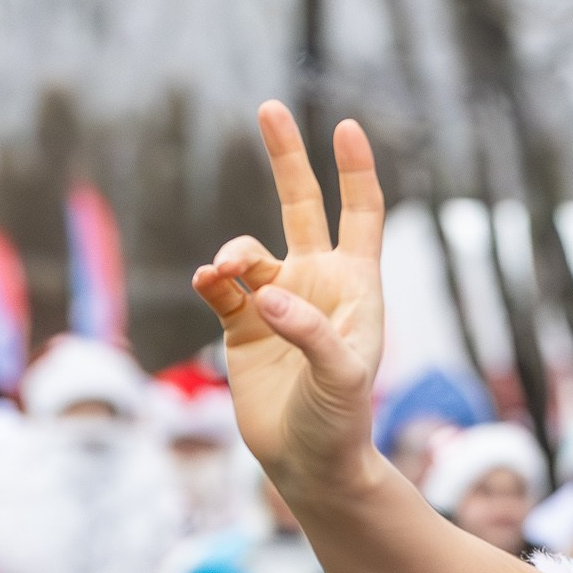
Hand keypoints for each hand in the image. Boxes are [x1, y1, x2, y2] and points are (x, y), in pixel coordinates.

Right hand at [189, 103, 384, 498]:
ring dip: (234, 253)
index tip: (346, 127)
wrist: (308, 464)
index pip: (362, 216)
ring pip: (248, 250)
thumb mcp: (340, 378)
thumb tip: (265, 295)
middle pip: (302, 206)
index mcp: (356, 288)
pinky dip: (212, 279)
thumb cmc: (341, 422)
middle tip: (269, 108)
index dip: (355, 172)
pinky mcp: (240, 326)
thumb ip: (309, 333)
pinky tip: (210, 282)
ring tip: (224, 272)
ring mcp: (276, 302)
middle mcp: (317, 285)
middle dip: (287, 159)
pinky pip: (220, 286)